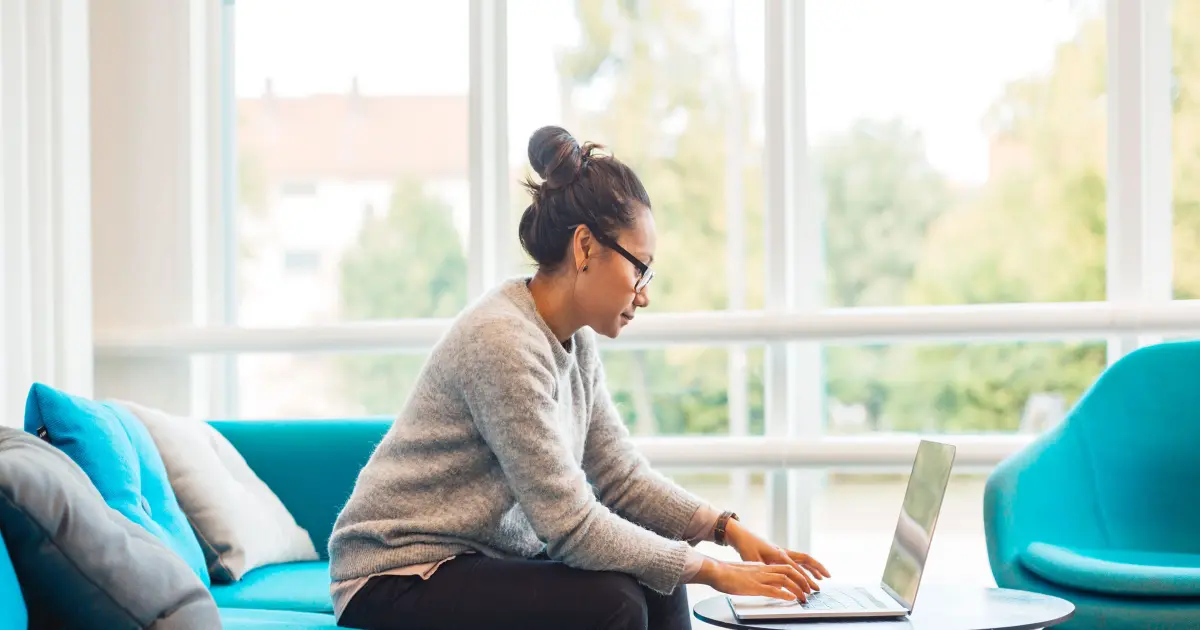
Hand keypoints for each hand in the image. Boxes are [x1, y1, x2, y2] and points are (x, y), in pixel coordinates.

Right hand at [695, 558, 814, 601]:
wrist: (716, 570)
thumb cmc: (726, 573)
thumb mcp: (745, 572)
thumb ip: (755, 576)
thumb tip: (762, 583)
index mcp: (762, 566)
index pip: (785, 567)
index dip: (797, 574)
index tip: (804, 583)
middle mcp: (763, 569)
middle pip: (789, 571)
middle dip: (802, 581)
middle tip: (809, 590)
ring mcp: (759, 577)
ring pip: (784, 580)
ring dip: (797, 589)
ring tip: (803, 597)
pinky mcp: (754, 586)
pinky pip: (773, 590)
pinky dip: (784, 594)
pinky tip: (790, 599)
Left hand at [725, 520, 830, 591]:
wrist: (742, 536)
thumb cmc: (746, 547)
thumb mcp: (753, 561)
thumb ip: (765, 571)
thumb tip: (775, 583)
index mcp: (779, 554)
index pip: (796, 569)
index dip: (804, 580)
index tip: (809, 590)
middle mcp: (784, 551)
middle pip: (806, 559)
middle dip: (817, 569)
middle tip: (827, 579)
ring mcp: (784, 551)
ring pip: (804, 558)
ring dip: (814, 567)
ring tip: (823, 577)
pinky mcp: (781, 552)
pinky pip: (798, 559)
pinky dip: (806, 565)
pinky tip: (809, 571)